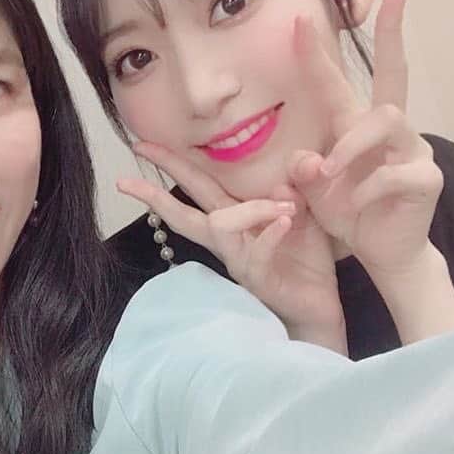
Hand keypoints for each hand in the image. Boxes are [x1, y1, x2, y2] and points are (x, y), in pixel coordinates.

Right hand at [120, 143, 345, 350]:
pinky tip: (287, 220)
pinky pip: (256, 253)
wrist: (320, 307)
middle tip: (133, 162)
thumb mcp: (305, 212)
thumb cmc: (306, 260)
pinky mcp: (258, 280)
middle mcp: (226, 240)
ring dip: (251, 209)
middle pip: (183, 211)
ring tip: (284, 207)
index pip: (196, 186)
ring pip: (221, 226)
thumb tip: (286, 174)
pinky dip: (271, 233)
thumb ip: (296, 187)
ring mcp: (238, 261)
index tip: (141, 145)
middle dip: (157, 186)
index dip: (170, 165)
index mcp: (233, 219)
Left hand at [288, 0, 443, 282]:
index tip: (301, 19)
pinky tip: (356, 206)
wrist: (381, 252)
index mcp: (355, 126)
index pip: (337, 81)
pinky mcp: (425, 178)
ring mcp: (412, 150)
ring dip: (351, 145)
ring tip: (328, 174)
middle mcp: (387, 129)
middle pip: (394, 73)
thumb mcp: (314, 193)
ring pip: (387, 120)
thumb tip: (306, 160)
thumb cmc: (349, 212)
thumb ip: (303, 172)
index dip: (317, 53)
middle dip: (394, 33)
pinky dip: (367, 190)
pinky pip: (394, 173)